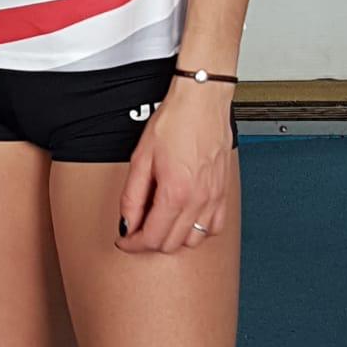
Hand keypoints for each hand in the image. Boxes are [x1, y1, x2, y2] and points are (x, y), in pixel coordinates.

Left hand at [114, 82, 234, 255]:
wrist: (201, 102)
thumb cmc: (174, 122)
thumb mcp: (141, 157)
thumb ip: (132, 196)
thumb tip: (127, 223)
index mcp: (175, 193)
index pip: (152, 238)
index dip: (132, 243)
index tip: (123, 239)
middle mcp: (198, 201)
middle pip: (171, 244)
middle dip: (149, 241)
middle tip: (135, 229)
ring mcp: (214, 198)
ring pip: (193, 241)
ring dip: (173, 237)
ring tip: (159, 221)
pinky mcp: (223, 193)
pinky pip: (213, 228)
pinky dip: (197, 230)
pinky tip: (185, 217)